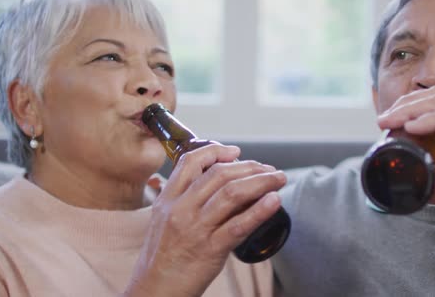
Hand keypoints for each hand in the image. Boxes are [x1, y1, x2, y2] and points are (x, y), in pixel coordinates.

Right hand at [125, 144, 285, 296]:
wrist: (155, 290)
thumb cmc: (164, 256)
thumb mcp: (166, 220)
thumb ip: (188, 200)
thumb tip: (225, 184)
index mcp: (168, 199)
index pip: (191, 161)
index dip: (216, 151)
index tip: (236, 151)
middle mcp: (180, 209)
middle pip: (219, 174)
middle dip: (249, 166)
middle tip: (268, 168)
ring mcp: (195, 228)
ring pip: (232, 194)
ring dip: (261, 182)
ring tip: (278, 179)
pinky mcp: (210, 249)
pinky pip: (239, 225)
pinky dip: (260, 210)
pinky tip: (274, 201)